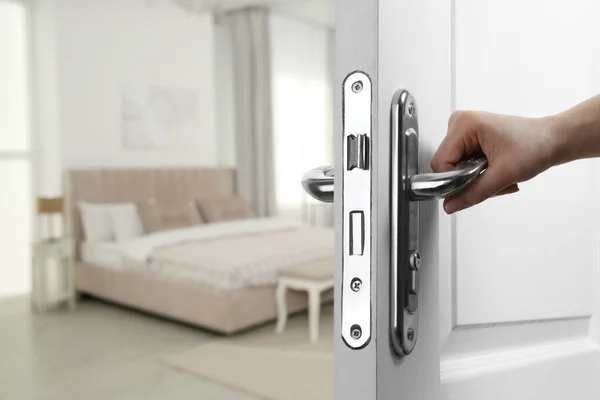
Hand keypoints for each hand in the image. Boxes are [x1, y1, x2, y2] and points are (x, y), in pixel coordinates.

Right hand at [431, 111, 557, 213]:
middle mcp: (460, 123)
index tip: (474, 186)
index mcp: (465, 124)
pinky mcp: (469, 137)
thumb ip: (473, 193)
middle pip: (447, 166)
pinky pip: (462, 164)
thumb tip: (450, 205)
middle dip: (468, 180)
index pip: (440, 164)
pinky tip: (495, 169)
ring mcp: (464, 130)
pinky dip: (478, 173)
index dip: (454, 181)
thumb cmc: (535, 146)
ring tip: (498, 173)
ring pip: (455, 168)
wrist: (552, 140)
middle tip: (494, 178)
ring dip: (476, 179)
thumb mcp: (503, 175)